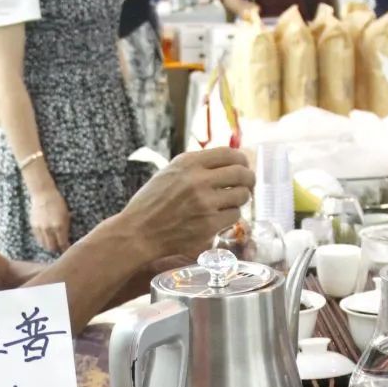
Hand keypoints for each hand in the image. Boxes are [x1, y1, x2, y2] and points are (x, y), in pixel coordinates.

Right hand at [29, 182, 70, 254]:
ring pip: (44, 245)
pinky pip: (38, 239)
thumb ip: (66, 229)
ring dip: (49, 246)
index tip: (67, 250)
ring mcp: (40, 228)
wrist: (43, 194)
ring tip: (53, 245)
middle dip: (57, 249)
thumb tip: (66, 240)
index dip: (65, 249)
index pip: (63, 244)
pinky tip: (47, 239)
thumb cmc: (58, 203)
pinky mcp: (33, 226)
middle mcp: (49, 229)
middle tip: (60, 249)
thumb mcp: (66, 215)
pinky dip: (43, 241)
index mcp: (59, 226)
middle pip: (52, 248)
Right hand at [124, 147, 254, 262]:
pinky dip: (230, 218)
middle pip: (241, 174)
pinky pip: (234, 217)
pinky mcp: (209, 225)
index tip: (243, 167)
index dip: (242, 160)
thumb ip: (196, 166)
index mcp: (188, 163)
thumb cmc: (151, 203)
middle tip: (247, 186)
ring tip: (229, 203)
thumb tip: (227, 162)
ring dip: (239, 200)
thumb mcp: (170, 173)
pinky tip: (219, 218)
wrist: (139, 232)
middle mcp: (198, 180)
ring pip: (241, 196)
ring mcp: (205, 203)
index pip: (230, 153)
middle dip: (249, 180)